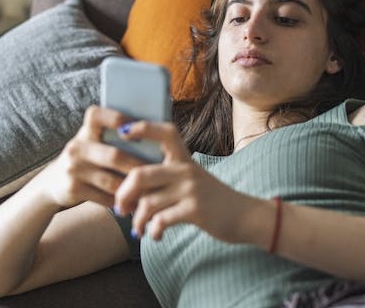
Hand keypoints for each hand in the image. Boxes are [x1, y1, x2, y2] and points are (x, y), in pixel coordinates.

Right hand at [36, 106, 147, 208]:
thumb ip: (115, 137)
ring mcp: (73, 169)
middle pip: (114, 155)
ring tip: (151, 191)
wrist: (55, 182)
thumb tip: (155, 134)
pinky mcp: (73, 189)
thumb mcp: (93, 142)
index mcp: (85, 131)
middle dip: (138, 166)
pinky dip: (122, 202)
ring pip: (111, 181)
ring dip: (133, 188)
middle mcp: (76, 147)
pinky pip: (105, 197)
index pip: (98, 116)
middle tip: (159, 172)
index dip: (118, 119)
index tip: (139, 128)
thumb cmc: (88, 158)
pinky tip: (135, 203)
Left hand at [113, 121, 257, 242]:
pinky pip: (161, 220)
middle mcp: (186, 170)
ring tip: (138, 230)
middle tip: (120, 209)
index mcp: (184, 159)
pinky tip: (156, 235)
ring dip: (137, 221)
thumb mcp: (192, 179)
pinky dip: (153, 231)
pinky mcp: (195, 210)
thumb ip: (165, 178)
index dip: (141, 128)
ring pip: (147, 203)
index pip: (164, 132)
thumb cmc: (211, 200)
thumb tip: (127, 189)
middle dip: (122, 194)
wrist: (245, 216)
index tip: (122, 133)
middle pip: (140, 174)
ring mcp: (191, 190)